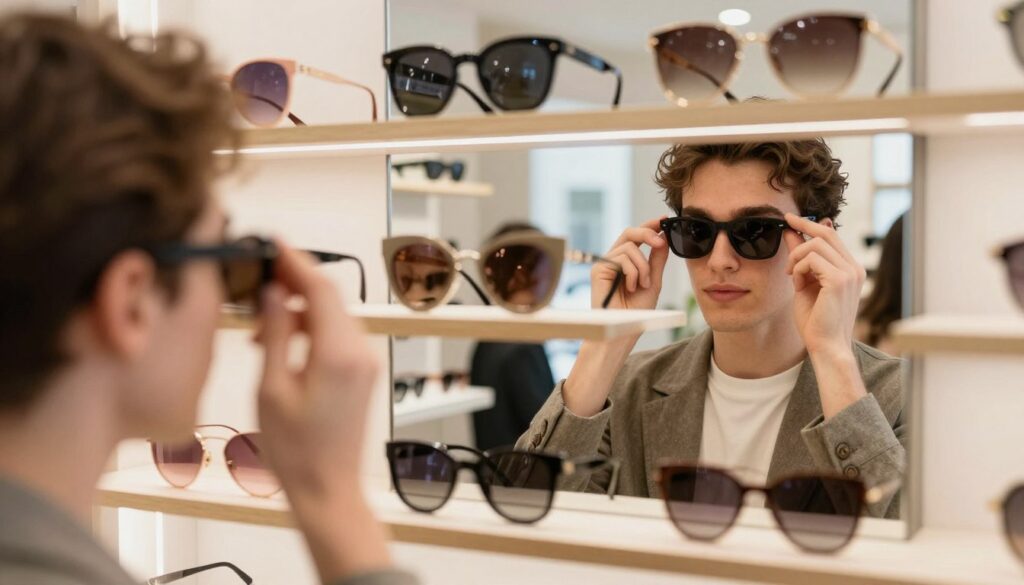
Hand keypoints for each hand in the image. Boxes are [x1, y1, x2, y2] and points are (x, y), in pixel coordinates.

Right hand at [255, 241, 390, 582]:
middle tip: (261, 277)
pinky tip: (282, 341)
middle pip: (331, 299)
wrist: (328, 490)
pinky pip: (338, 336)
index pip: (321, 290)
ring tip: (261, 321)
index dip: (296, 262)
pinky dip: (312, 329)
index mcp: (339, 354)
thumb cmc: (297, 453)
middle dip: (296, 283)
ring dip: (301, 309)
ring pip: (334, 316)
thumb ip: (274, 335)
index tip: (275, 244)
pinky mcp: (363, 374)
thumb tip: (274, 295)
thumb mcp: (271, 390)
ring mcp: (366, 364)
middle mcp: (361, 353)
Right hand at [595, 217, 669, 309]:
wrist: (625, 328)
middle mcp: (613, 259)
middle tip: (661, 242)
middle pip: (629, 233)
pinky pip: (621, 260)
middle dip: (648, 233)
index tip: (664, 219)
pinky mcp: (598, 270)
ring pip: (629, 248)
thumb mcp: (653, 281)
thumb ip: (656, 260)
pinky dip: (633, 273)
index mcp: (626, 261)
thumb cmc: (637, 311)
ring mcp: (604, 264)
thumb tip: (663, 238)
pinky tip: (631, 287)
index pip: (636, 237)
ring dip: (643, 267)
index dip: (650, 225)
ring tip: (642, 284)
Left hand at [783, 213, 865, 356]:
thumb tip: (791, 233)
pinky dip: (798, 268)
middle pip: (826, 233)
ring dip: (796, 257)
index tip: (791, 219)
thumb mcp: (805, 282)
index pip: (831, 236)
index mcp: (850, 269)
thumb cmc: (815, 320)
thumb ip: (801, 258)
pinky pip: (812, 258)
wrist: (825, 346)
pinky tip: (796, 284)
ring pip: (816, 244)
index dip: (810, 224)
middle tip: (783, 226)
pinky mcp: (839, 280)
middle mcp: (854, 268)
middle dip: (802, 227)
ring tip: (791, 276)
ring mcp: (850, 273)